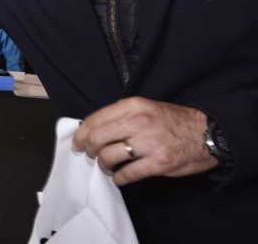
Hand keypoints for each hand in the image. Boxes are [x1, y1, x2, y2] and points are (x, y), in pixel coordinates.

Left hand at [72, 97, 217, 185]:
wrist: (208, 134)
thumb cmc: (174, 121)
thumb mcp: (147, 107)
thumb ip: (122, 115)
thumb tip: (94, 128)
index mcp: (133, 106)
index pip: (95, 119)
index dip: (81, 134)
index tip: (77, 142)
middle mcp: (138, 122)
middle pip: (97, 138)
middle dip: (88, 150)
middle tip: (89, 155)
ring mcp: (148, 143)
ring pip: (108, 156)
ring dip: (103, 165)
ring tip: (106, 167)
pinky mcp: (158, 163)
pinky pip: (127, 174)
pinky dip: (119, 178)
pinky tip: (119, 178)